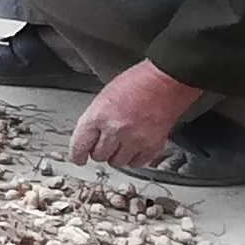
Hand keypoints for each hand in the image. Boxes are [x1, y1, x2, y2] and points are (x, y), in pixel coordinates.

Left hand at [69, 62, 206, 169]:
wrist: (166, 81)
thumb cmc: (138, 82)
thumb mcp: (105, 97)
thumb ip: (96, 119)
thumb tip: (89, 137)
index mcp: (99, 115)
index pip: (79, 145)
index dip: (78, 154)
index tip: (79, 158)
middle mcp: (115, 130)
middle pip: (99, 156)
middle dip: (100, 150)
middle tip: (106, 142)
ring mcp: (135, 140)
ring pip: (117, 162)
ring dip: (117, 155)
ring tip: (122, 142)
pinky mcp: (152, 146)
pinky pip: (137, 163)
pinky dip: (135, 157)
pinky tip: (135, 146)